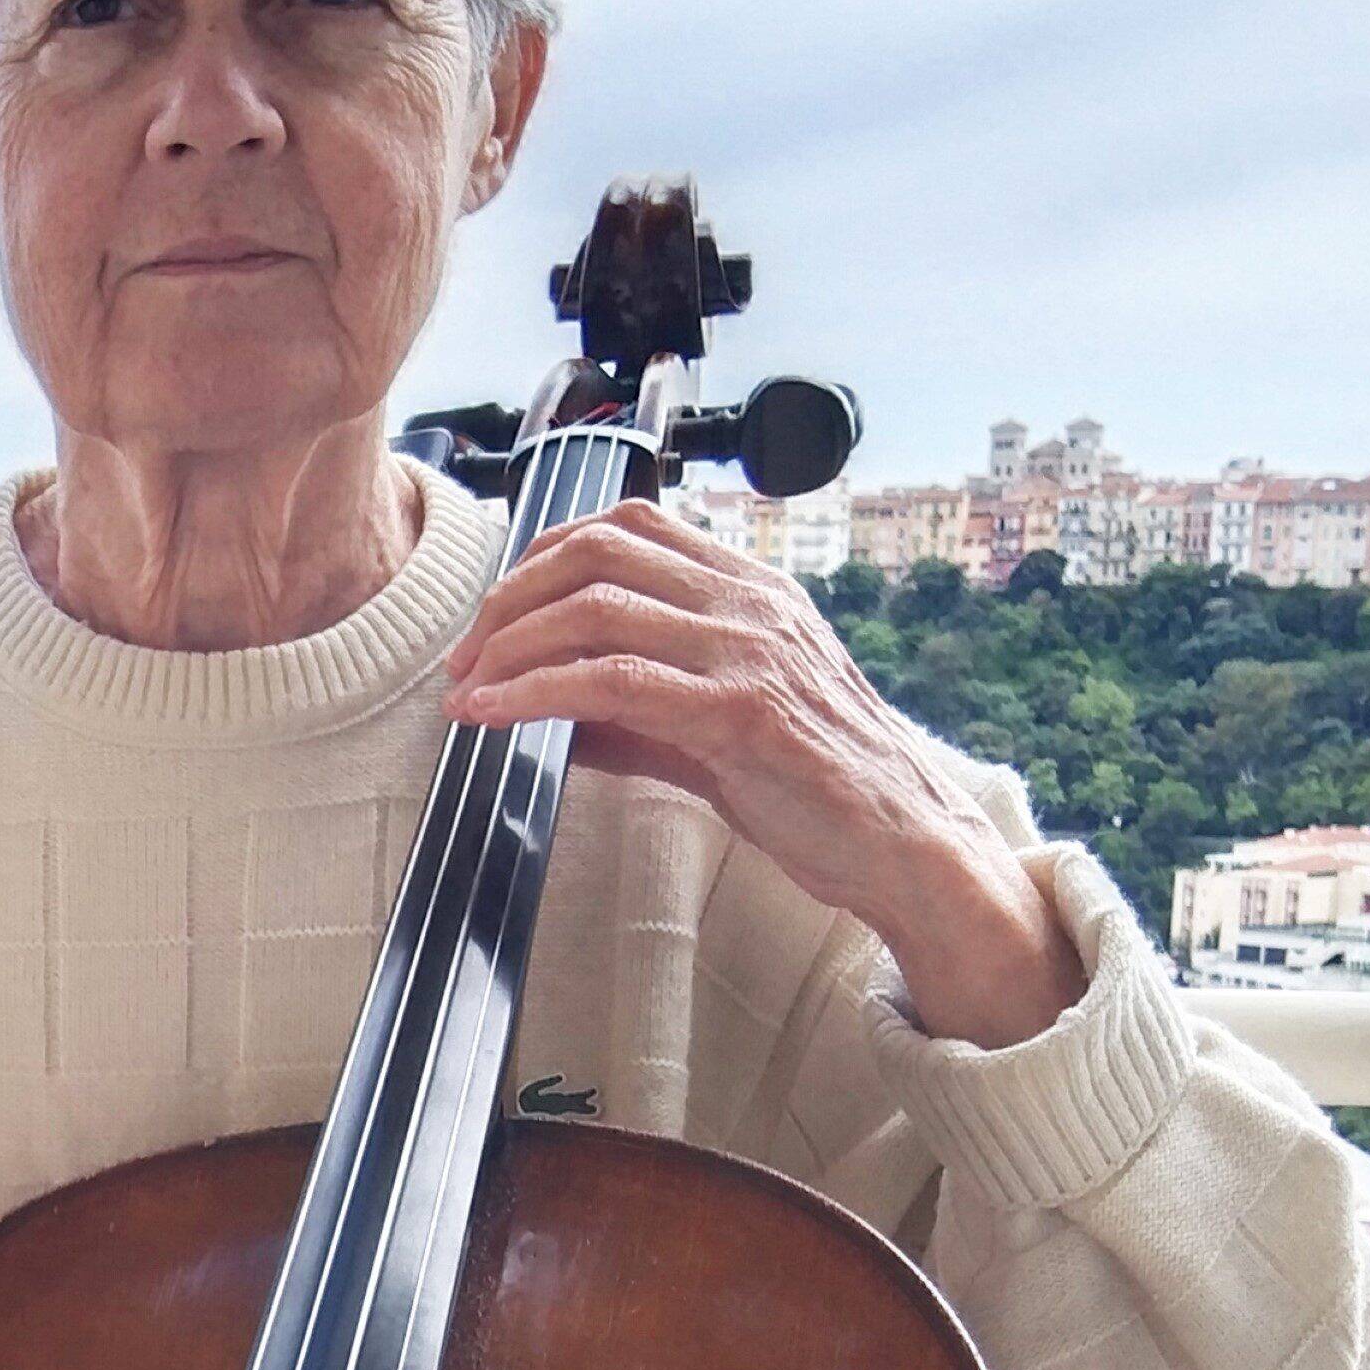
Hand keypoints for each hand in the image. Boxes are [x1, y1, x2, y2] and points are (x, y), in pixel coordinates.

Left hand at [442, 497, 1082, 1048]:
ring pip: (595, 608)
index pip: (628, 527)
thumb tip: (547, 709)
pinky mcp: (741, 710)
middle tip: (466, 658)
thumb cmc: (817, 788)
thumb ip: (635, 711)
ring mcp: (748, 650)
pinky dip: (535, 692)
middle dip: (510, 599)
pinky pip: (613, 682)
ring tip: (468, 691)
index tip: (495, 613)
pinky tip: (495, 716)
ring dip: (509, 647)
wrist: (903, 842)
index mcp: (750, 590)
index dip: (543, 557)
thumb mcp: (715, 730)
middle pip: (597, 553)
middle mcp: (749, 602)